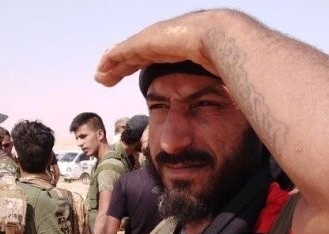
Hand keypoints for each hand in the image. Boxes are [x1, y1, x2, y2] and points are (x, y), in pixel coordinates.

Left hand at [94, 10, 221, 86]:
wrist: (222, 36)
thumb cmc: (228, 56)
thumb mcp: (217, 73)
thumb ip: (213, 84)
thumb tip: (228, 102)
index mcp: (180, 45)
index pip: (155, 55)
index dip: (141, 64)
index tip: (132, 75)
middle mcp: (164, 39)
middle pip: (137, 54)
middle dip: (122, 65)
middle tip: (108, 76)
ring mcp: (154, 38)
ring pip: (126, 53)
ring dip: (113, 65)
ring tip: (100, 76)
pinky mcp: (146, 42)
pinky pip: (123, 53)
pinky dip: (113, 60)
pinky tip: (102, 68)